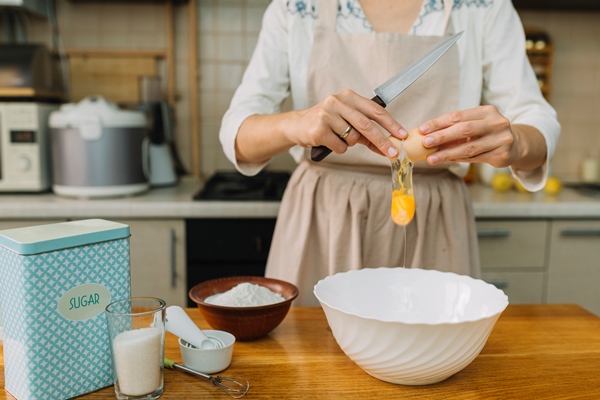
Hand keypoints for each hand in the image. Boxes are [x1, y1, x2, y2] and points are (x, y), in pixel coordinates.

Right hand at [289, 89, 404, 158]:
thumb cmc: (326, 122)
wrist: (297, 125)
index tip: (402, 135)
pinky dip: (338, 149)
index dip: (391, 123)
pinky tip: (329, 142)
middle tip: (393, 153)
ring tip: (337, 137)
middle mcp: (337, 102)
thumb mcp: (346, 120)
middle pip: (367, 125)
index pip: (375, 110)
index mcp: (348, 96)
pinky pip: (340, 146)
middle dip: (382, 141)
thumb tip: (387, 146)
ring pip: (352, 138)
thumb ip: (366, 131)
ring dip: (349, 143)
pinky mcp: (319, 129)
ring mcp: (327, 115)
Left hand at [415, 105, 525, 167]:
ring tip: (431, 159)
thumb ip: (455, 128)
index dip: (438, 122)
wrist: (516, 144)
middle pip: (464, 130)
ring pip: (469, 148)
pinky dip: (458, 159)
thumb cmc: (488, 132)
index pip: (458, 116)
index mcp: (487, 111)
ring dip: (447, 154)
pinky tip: (446, 160)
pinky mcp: (501, 155)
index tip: (422, 129)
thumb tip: (427, 134)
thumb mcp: (475, 124)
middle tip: (425, 142)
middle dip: (442, 136)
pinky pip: (475, 158)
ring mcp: (501, 139)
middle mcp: (496, 123)